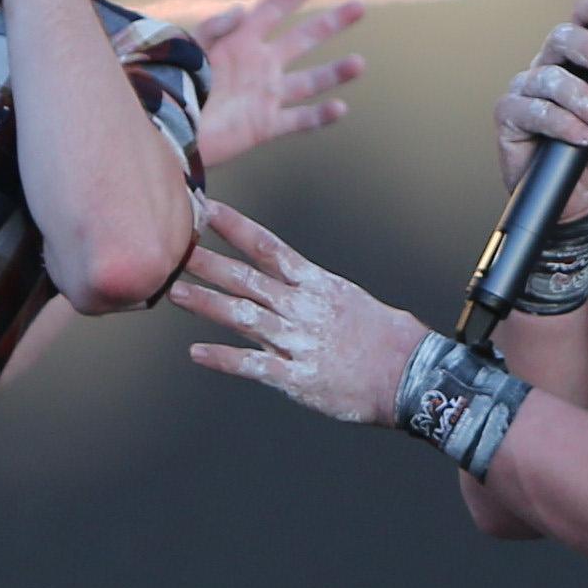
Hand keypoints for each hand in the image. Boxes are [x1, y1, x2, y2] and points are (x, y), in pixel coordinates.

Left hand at [175, 204, 428, 426]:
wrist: (412, 377)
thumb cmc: (390, 340)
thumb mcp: (354, 302)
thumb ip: (320, 294)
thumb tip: (301, 284)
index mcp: (319, 285)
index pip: (270, 248)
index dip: (236, 228)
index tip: (208, 210)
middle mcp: (303, 308)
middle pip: (248, 279)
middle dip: (209, 263)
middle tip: (176, 248)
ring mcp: (298, 342)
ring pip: (243, 317)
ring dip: (207, 304)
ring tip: (174, 293)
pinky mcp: (297, 378)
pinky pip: (253, 366)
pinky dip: (223, 359)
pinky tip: (196, 353)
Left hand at [187, 0, 368, 170]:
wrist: (169, 131)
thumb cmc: (175, 87)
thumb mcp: (190, 49)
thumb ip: (214, 28)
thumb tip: (240, 8)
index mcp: (241, 42)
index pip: (274, 9)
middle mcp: (260, 65)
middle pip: (303, 39)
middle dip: (331, 23)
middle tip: (359, 6)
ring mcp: (265, 96)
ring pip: (309, 81)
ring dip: (335, 72)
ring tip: (359, 63)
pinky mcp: (265, 126)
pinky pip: (299, 120)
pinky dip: (320, 116)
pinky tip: (340, 108)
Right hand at [491, 0, 587, 205]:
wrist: (585, 200)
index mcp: (579, 60)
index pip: (582, 19)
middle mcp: (549, 67)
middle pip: (560, 36)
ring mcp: (526, 90)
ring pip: (549, 77)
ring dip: (581, 100)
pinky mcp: (509, 116)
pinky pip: (533, 110)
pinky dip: (562, 123)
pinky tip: (581, 138)